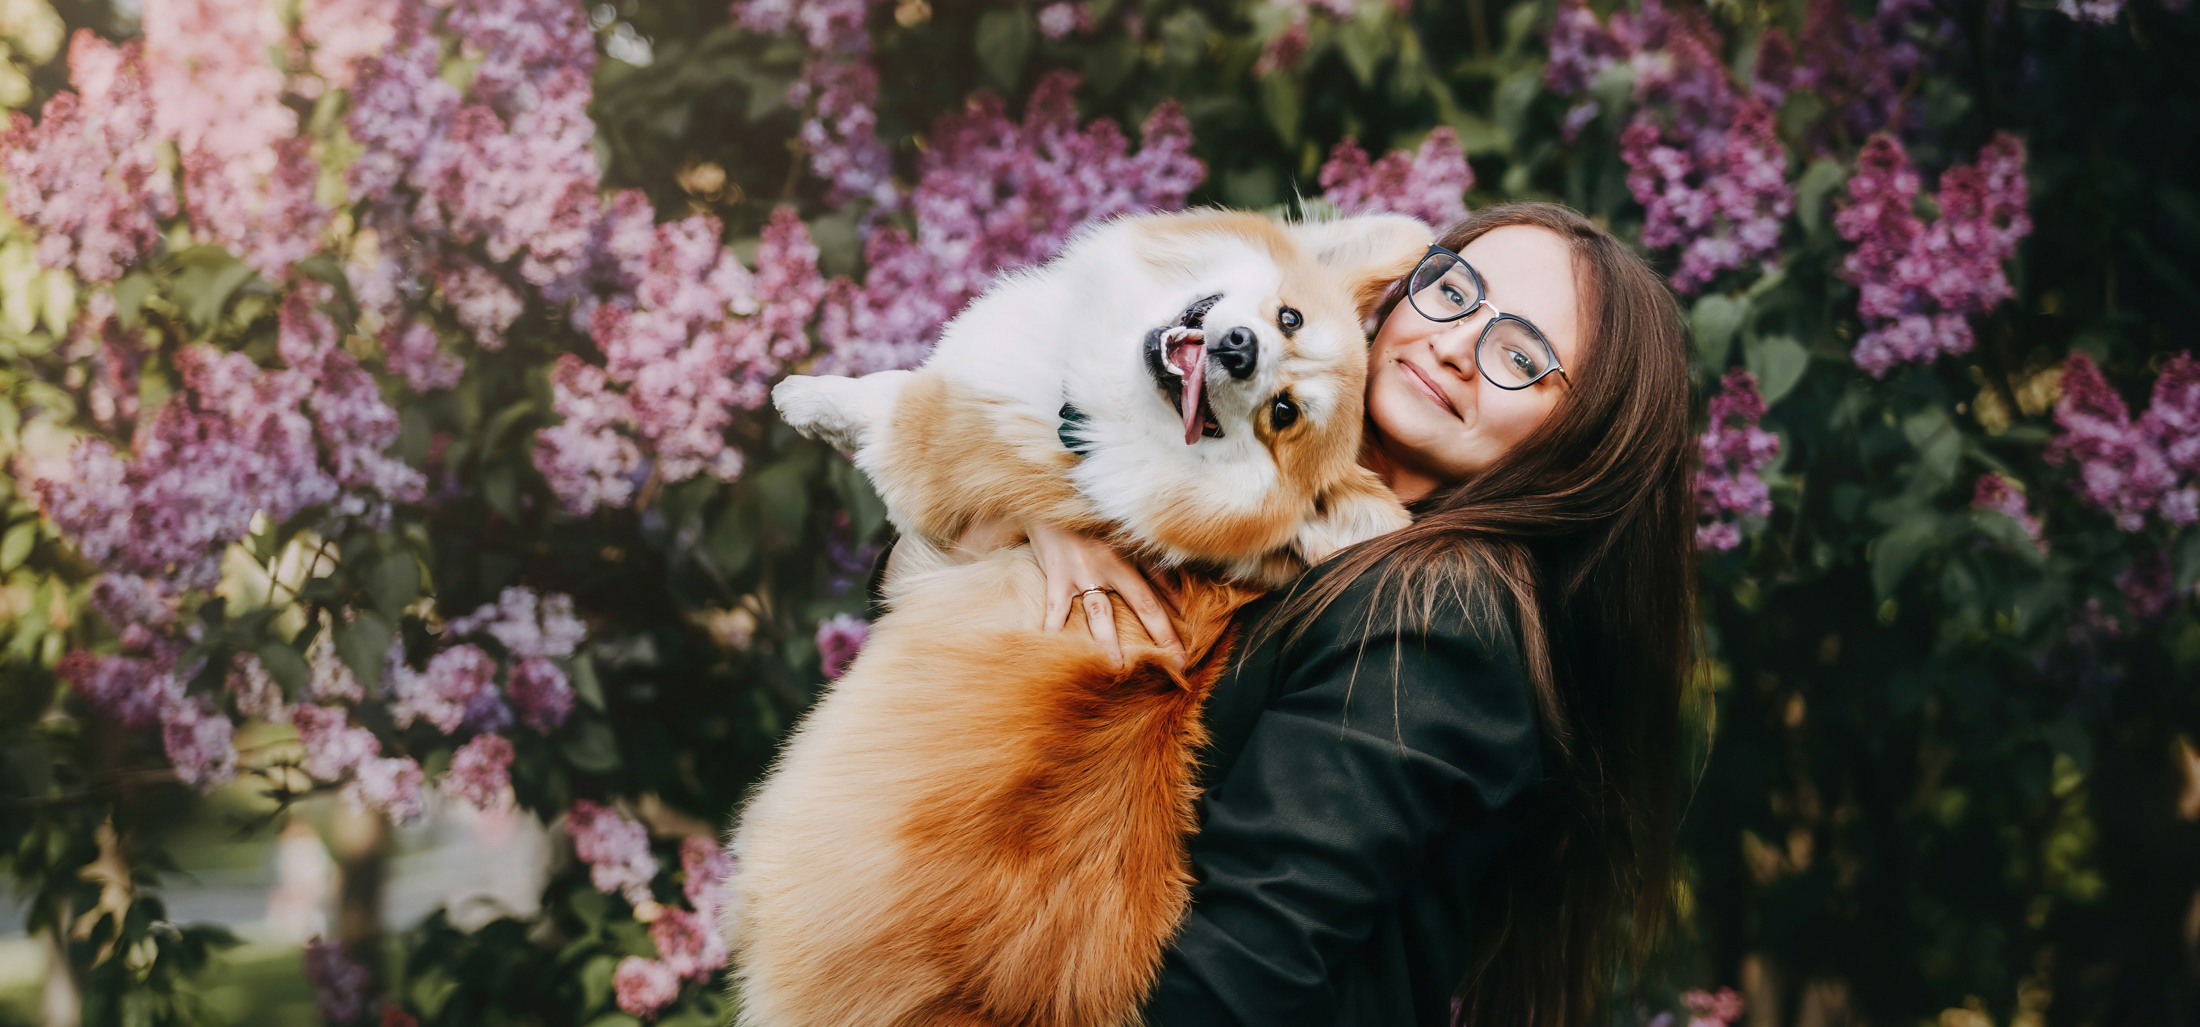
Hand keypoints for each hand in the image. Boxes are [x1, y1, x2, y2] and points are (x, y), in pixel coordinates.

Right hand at [1028, 522, 1184, 669]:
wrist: (1052, 502)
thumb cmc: (1092, 524)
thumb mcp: (1125, 542)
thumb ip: (1152, 568)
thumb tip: (1179, 600)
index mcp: (1129, 560)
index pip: (1156, 599)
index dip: (1171, 627)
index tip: (1182, 654)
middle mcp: (1110, 567)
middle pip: (1140, 605)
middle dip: (1158, 637)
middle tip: (1172, 666)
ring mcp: (1081, 573)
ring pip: (1098, 612)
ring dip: (1108, 641)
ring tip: (1116, 667)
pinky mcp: (1055, 576)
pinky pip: (1054, 610)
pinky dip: (1051, 631)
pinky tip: (1050, 650)